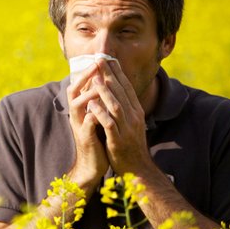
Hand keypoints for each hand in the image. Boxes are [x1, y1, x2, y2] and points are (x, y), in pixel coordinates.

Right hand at [66, 63, 109, 185]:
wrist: (93, 164)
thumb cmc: (98, 139)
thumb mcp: (97, 117)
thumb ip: (98, 102)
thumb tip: (103, 83)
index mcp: (81, 108)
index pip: (81, 85)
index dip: (89, 71)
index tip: (101, 58)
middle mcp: (77, 114)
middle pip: (74, 90)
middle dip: (84, 77)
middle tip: (96, 64)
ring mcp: (79, 125)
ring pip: (78, 105)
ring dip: (88, 94)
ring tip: (99, 84)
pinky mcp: (85, 138)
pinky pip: (86, 125)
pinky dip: (92, 117)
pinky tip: (99, 110)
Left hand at [87, 59, 153, 174]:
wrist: (137, 169)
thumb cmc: (130, 146)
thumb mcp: (130, 124)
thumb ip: (124, 108)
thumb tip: (116, 92)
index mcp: (136, 112)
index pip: (127, 88)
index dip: (118, 72)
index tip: (109, 59)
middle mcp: (134, 117)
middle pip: (122, 92)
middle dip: (110, 75)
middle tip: (101, 59)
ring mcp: (127, 129)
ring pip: (116, 106)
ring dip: (105, 91)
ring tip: (96, 77)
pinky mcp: (118, 141)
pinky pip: (109, 124)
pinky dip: (101, 113)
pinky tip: (92, 104)